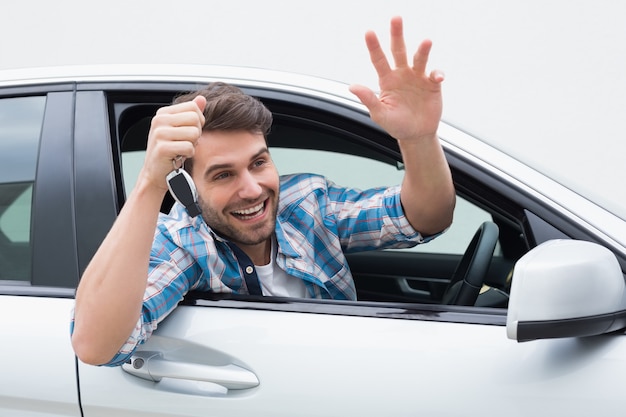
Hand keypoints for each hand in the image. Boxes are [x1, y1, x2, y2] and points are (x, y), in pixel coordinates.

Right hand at [141, 96, 205, 190]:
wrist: (155, 173)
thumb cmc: (170, 151)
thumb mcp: (179, 129)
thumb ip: (190, 114)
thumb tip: (202, 99)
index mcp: (163, 113)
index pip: (193, 107)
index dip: (198, 121)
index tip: (189, 132)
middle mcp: (159, 121)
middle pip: (195, 119)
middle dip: (196, 133)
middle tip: (185, 142)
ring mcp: (159, 134)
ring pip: (194, 133)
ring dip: (192, 144)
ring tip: (181, 149)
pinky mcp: (162, 148)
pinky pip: (189, 147)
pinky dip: (188, 154)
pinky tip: (179, 156)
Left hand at [349, 16, 443, 142]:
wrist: (416, 135)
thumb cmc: (396, 124)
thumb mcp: (380, 114)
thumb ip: (368, 99)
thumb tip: (352, 86)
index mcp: (387, 80)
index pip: (379, 60)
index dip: (374, 46)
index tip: (369, 32)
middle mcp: (402, 74)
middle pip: (398, 50)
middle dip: (397, 34)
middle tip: (396, 18)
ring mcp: (418, 78)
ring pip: (419, 59)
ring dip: (423, 50)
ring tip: (427, 42)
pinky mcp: (432, 85)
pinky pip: (435, 75)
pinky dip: (437, 74)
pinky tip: (437, 77)